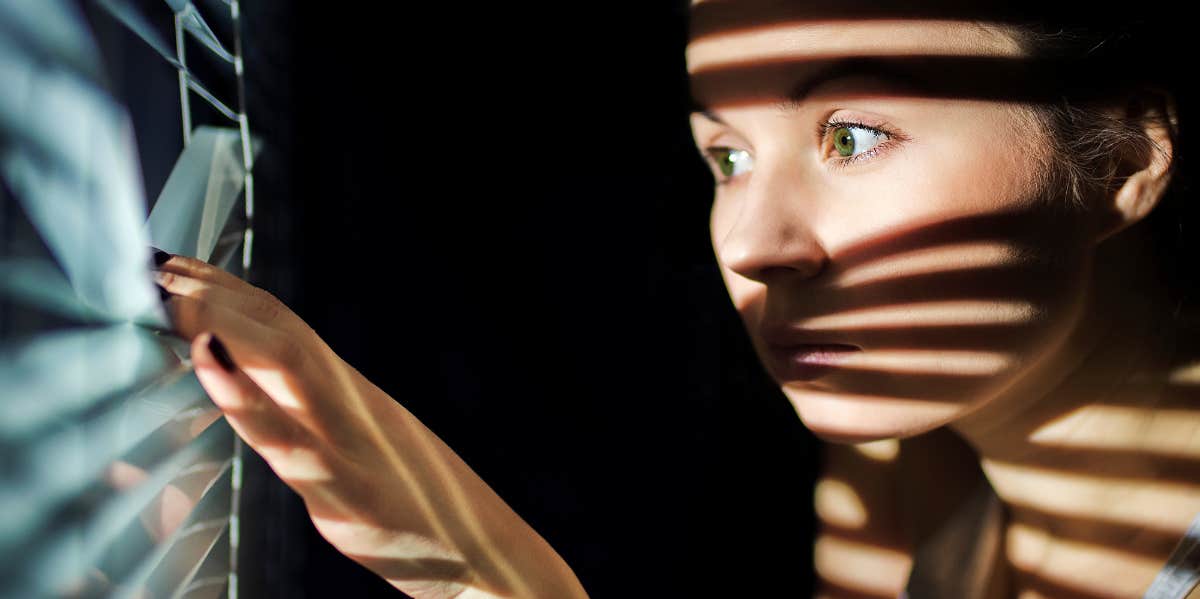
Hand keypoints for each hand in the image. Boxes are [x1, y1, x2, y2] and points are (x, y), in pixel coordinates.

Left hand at [152, 252, 587, 598]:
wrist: (478, 551)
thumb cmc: (418, 507)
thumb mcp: (361, 453)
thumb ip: (314, 424)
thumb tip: (266, 402)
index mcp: (351, 398)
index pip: (286, 328)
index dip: (233, 293)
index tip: (185, 266)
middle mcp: (350, 406)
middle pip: (281, 332)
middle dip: (219, 295)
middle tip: (159, 266)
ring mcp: (347, 444)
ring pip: (287, 366)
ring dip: (229, 323)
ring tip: (177, 295)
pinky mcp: (344, 489)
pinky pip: (288, 437)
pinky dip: (245, 395)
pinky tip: (213, 362)